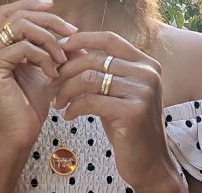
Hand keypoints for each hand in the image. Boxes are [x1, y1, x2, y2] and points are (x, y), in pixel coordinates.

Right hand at [0, 0, 76, 150]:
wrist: (17, 136)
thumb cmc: (28, 107)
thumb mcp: (45, 71)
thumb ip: (53, 51)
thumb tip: (74, 34)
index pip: (9, 12)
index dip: (30, 4)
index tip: (53, 5)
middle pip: (17, 14)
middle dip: (48, 20)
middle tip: (71, 32)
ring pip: (20, 26)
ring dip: (48, 38)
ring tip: (62, 57)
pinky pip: (23, 47)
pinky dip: (43, 56)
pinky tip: (52, 73)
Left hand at [52, 31, 179, 189]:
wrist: (149, 162)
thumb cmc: (128, 126)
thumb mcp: (115, 92)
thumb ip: (99, 70)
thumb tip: (68, 48)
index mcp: (146, 63)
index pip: (109, 38)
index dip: (81, 39)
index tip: (59, 48)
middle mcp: (147, 73)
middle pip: (94, 59)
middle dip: (66, 70)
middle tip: (51, 83)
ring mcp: (143, 91)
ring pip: (89, 78)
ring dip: (66, 90)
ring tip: (58, 102)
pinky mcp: (133, 111)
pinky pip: (91, 101)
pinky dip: (73, 107)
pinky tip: (68, 115)